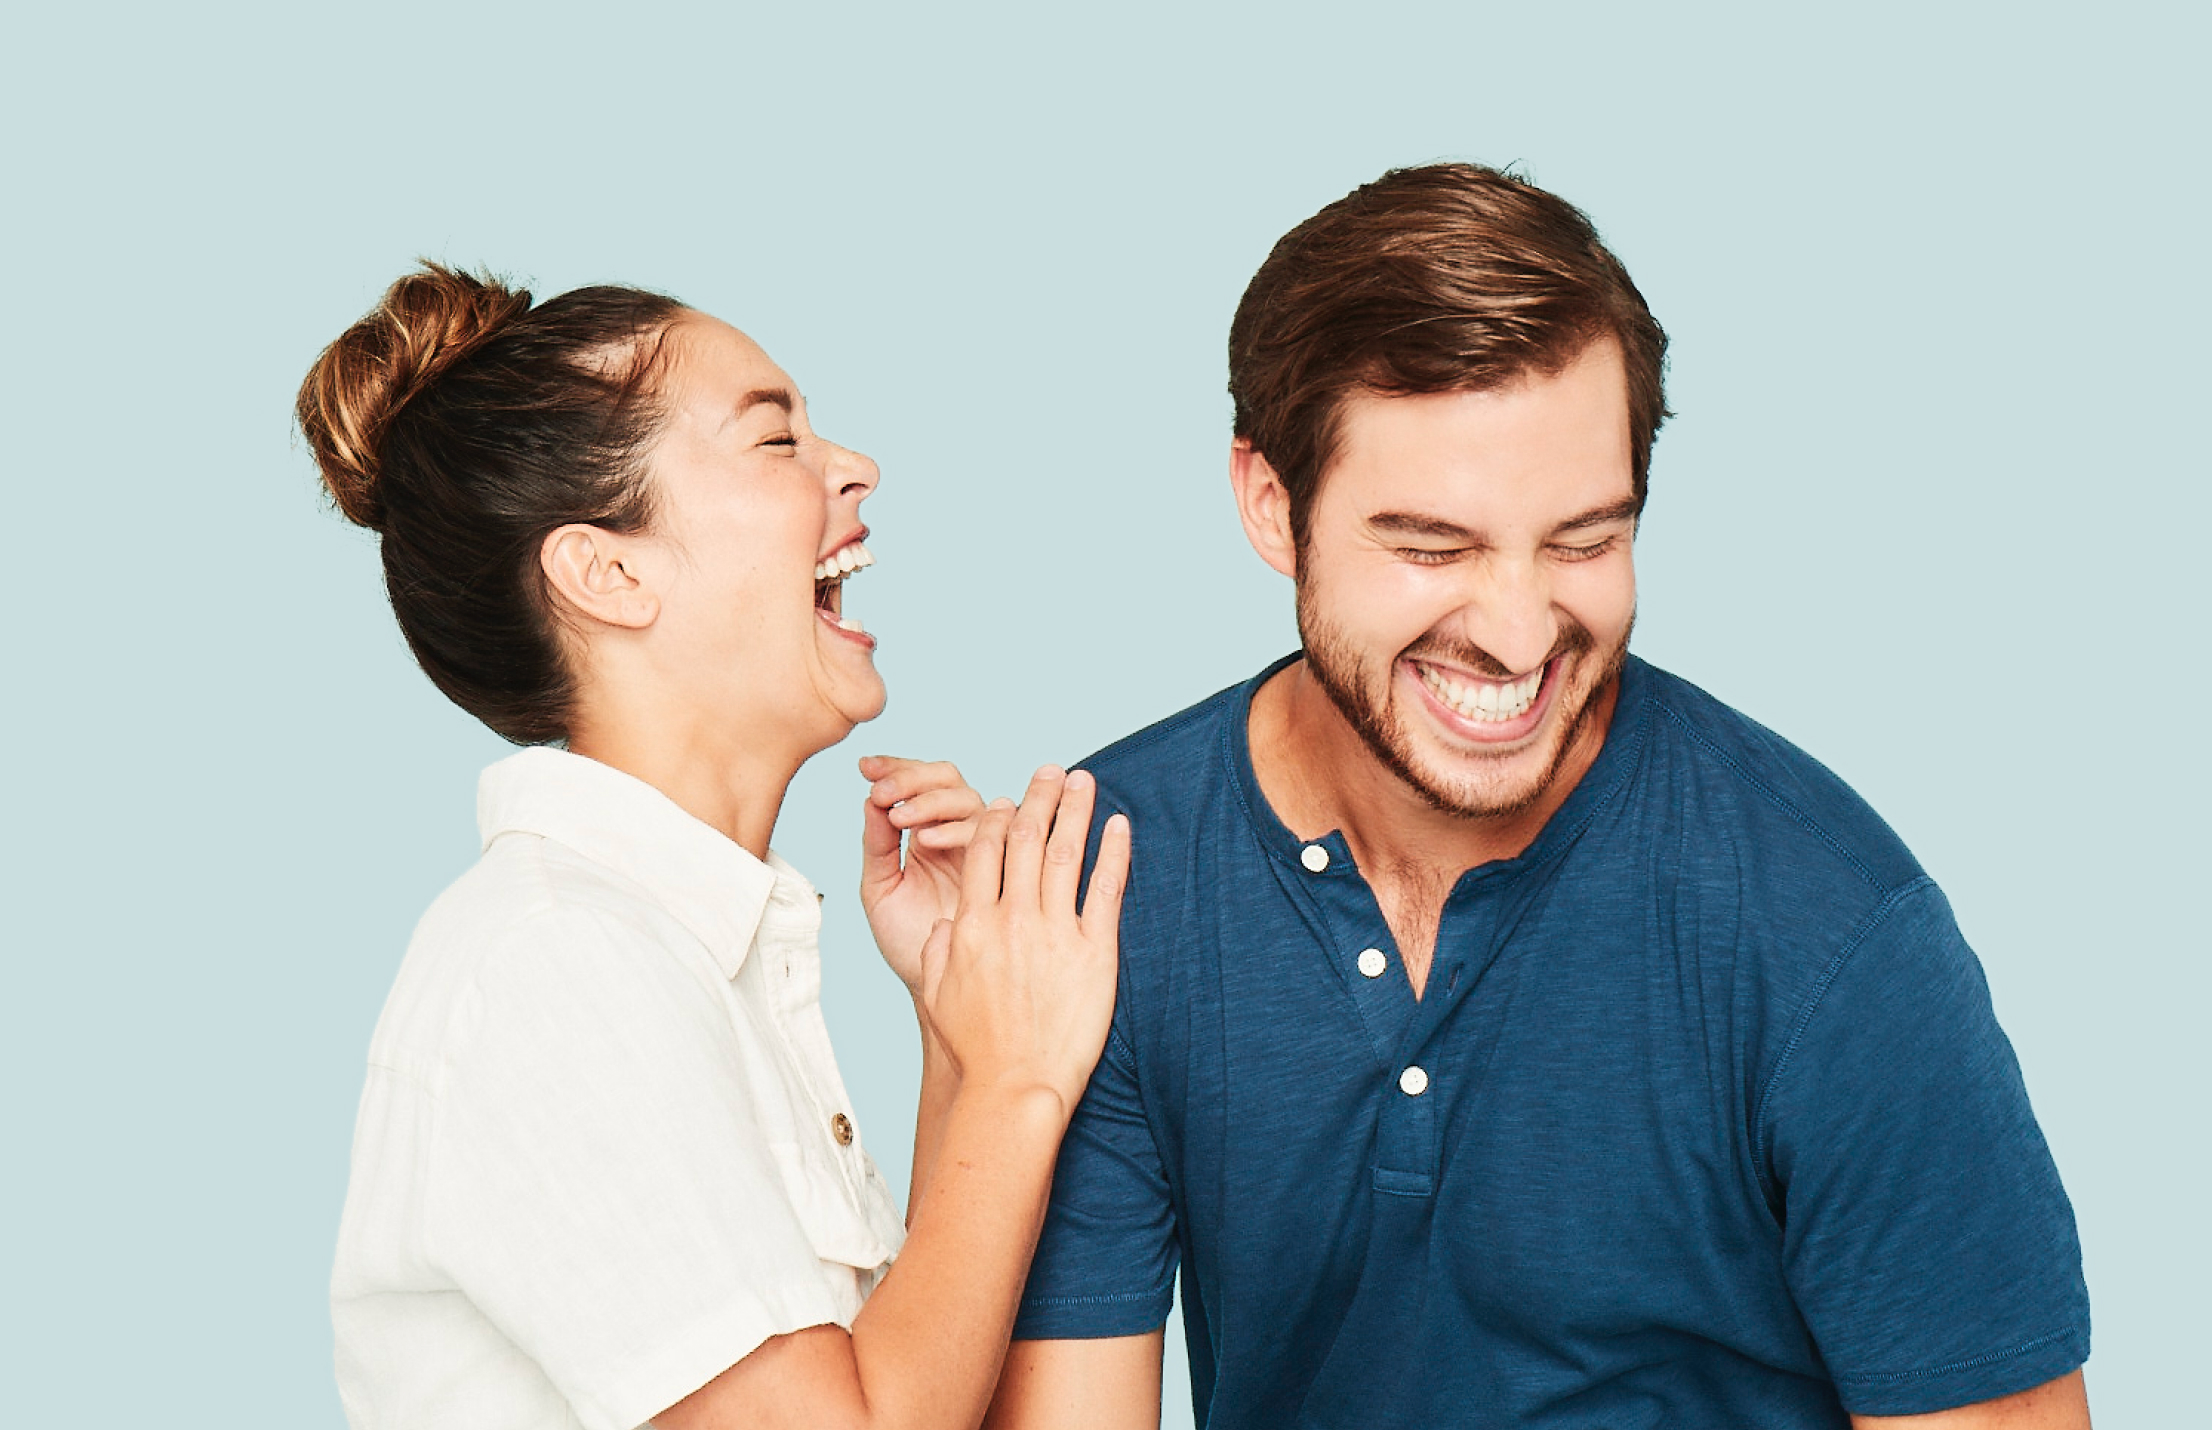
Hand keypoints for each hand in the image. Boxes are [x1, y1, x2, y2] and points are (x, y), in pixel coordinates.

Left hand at [858, 755, 987, 995]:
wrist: (933, 984)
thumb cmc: (907, 941)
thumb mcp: (880, 887)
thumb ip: (876, 845)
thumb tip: (870, 798)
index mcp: (925, 831)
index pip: (918, 782)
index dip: (894, 767)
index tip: (865, 767)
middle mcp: (955, 833)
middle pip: (948, 779)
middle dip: (913, 778)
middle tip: (883, 792)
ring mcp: (981, 848)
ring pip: (969, 799)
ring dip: (931, 801)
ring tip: (901, 818)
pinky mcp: (1000, 870)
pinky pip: (989, 834)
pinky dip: (955, 829)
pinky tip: (928, 841)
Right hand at [917, 766, 1131, 1115]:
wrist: (1014, 1088)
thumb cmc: (975, 1051)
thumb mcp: (936, 995)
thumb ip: (938, 951)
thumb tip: (945, 923)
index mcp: (970, 924)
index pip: (983, 850)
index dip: (996, 817)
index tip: (1008, 799)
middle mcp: (1011, 919)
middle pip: (1024, 838)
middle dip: (1038, 797)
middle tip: (1051, 770)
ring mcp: (1054, 932)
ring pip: (1064, 853)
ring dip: (1074, 810)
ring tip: (1084, 780)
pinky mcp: (1094, 952)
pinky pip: (1106, 889)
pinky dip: (1113, 852)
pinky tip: (1120, 826)